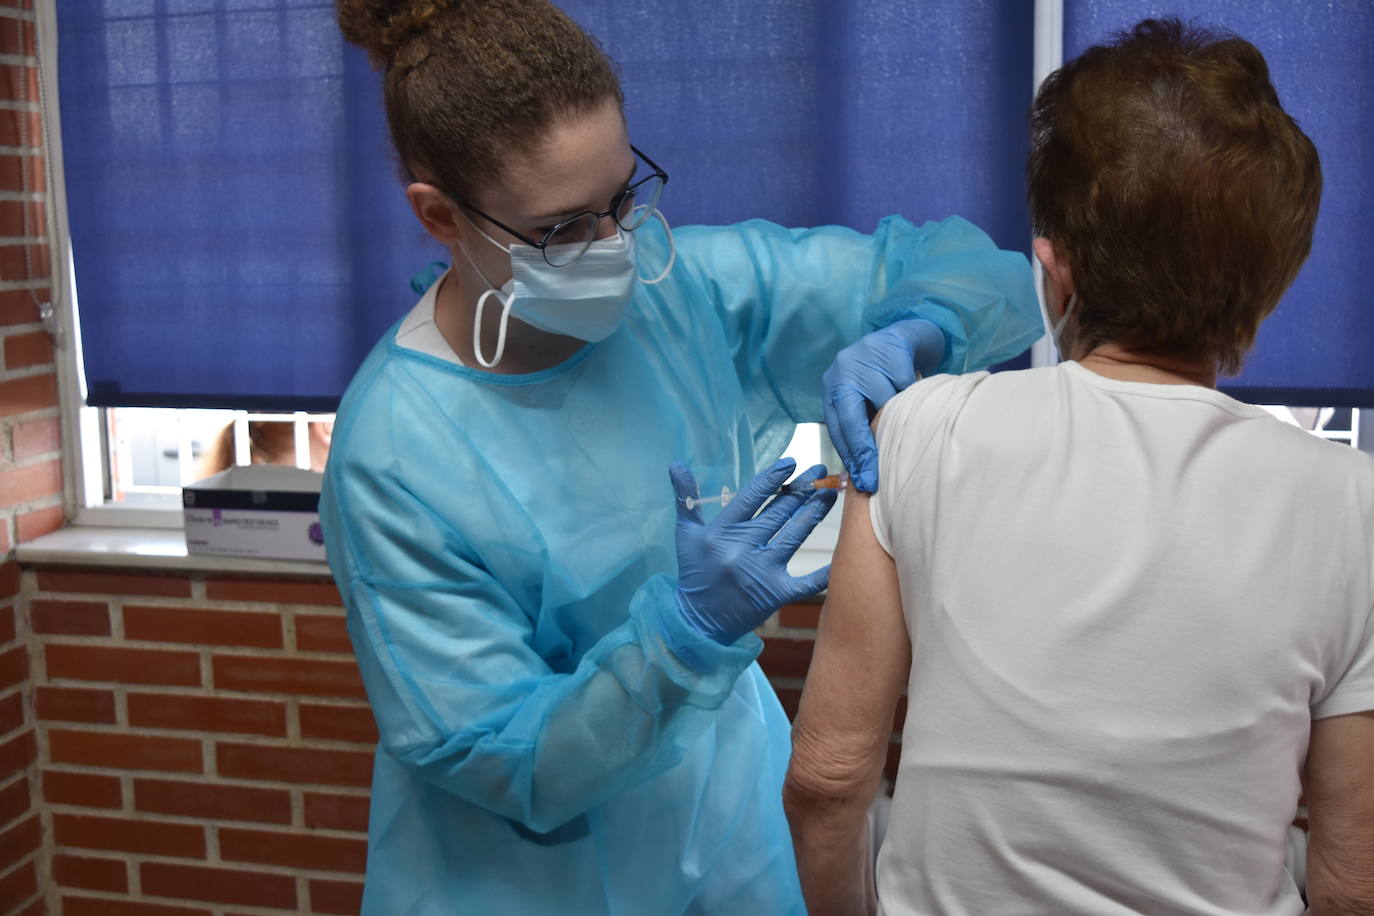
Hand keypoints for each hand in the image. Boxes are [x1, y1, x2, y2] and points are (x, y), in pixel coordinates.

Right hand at [670, 460, 835, 644]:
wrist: (698, 622)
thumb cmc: (694, 573)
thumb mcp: (685, 535)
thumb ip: (685, 499)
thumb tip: (677, 465)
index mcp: (721, 532)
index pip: (752, 497)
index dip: (773, 478)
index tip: (791, 463)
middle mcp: (742, 548)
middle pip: (779, 513)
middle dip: (802, 490)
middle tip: (820, 472)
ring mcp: (761, 571)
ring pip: (795, 535)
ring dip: (814, 512)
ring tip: (829, 494)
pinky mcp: (775, 594)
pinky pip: (806, 582)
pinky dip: (824, 572)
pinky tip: (841, 556)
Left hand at [823, 318, 944, 492]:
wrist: (908, 336)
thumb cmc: (886, 376)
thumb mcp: (868, 399)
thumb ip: (862, 426)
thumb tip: (864, 471)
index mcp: (834, 387)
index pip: (837, 428)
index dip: (851, 457)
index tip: (862, 482)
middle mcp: (843, 370)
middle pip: (851, 419)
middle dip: (864, 452)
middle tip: (874, 480)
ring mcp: (865, 357)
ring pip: (884, 403)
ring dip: (897, 420)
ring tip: (908, 434)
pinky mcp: (891, 348)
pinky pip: (906, 385)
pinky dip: (914, 397)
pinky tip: (921, 403)